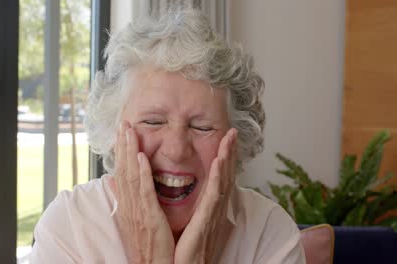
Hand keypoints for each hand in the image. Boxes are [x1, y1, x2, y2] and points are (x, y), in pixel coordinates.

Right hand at [110, 121, 174, 263]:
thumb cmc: (147, 246)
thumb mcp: (134, 220)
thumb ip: (127, 199)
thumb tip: (113, 182)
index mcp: (128, 206)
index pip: (122, 173)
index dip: (122, 152)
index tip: (122, 132)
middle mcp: (129, 206)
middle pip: (123, 170)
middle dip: (123, 145)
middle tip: (123, 123)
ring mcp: (137, 212)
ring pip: (130, 176)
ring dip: (129, 152)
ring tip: (129, 130)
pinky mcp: (149, 219)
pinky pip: (144, 193)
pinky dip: (141, 174)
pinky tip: (140, 157)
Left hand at [174, 128, 237, 263]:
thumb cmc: (187, 254)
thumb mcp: (192, 227)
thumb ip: (194, 211)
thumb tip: (188, 198)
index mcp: (210, 210)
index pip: (219, 179)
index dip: (224, 159)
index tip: (225, 141)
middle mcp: (215, 211)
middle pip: (225, 176)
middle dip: (230, 153)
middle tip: (232, 132)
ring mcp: (213, 216)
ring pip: (223, 181)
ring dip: (227, 158)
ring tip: (230, 138)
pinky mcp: (206, 223)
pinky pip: (213, 197)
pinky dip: (218, 178)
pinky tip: (220, 162)